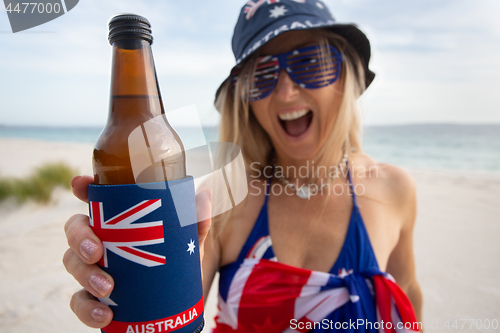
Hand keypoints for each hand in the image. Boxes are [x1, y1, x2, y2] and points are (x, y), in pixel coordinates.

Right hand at [63, 175, 211, 327]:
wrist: (170, 311)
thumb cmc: (172, 268)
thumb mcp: (185, 246)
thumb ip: (194, 223)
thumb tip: (204, 195)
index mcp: (118, 223)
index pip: (95, 201)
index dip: (83, 189)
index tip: (80, 184)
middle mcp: (100, 242)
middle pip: (75, 230)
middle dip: (79, 237)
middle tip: (96, 252)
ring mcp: (92, 270)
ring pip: (72, 264)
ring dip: (85, 275)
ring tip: (108, 287)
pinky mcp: (92, 299)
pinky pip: (79, 302)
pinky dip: (88, 309)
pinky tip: (106, 313)